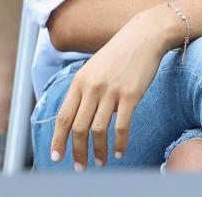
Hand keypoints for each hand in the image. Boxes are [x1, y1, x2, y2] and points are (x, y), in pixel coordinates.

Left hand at [50, 5, 177, 169]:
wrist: (145, 35)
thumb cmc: (121, 52)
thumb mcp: (94, 68)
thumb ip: (85, 91)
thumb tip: (81, 118)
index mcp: (80, 81)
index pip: (63, 117)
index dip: (58, 140)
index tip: (56, 156)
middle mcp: (92, 87)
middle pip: (78, 128)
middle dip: (77, 152)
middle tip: (80, 167)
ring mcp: (111, 91)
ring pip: (98, 130)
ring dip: (98, 151)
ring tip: (101, 161)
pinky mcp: (131, 94)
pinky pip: (122, 126)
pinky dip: (120, 143)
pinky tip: (120, 152)